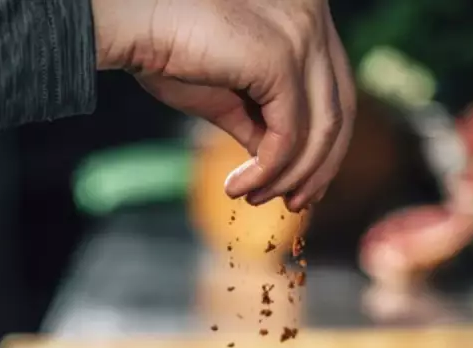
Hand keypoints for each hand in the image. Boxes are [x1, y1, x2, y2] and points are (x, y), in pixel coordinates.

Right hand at [92, 0, 355, 211]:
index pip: (338, 93)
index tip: (303, 186)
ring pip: (321, 130)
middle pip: (341, 112)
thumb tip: (283, 164)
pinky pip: (289, 136)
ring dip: (290, 176)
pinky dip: (268, 171)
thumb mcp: (231, 99)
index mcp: (309, 20)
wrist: (131, 27)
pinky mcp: (280, 59)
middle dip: (320, 168)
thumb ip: (264, 124)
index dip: (328, 148)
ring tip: (256, 198)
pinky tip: (237, 187)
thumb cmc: (171, 53)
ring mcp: (302, 36)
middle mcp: (315, 18)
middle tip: (294, 204)